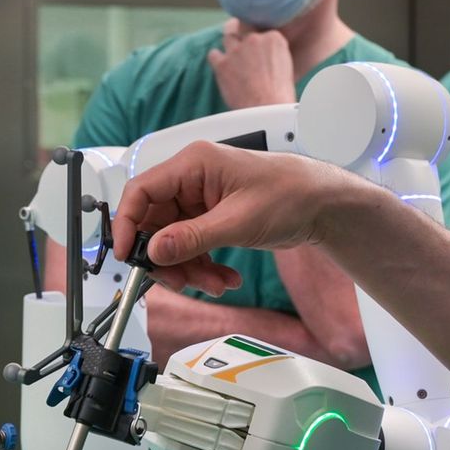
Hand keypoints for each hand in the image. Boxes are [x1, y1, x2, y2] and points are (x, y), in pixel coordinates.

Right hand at [114, 141, 365, 295]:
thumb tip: (154, 251)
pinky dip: (204, 267)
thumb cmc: (290, 195)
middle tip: (181, 282)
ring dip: (189, 269)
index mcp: (193, 165)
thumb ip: (192, 237)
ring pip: (173, 241)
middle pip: (154, 223)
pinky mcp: (211, 218)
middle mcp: (191, 180)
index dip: (127, 224)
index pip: (141, 191)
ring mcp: (200, 201)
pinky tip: (225, 278)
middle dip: (167, 258)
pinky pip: (192, 246)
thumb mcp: (239, 221)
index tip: (127, 256)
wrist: (323, 205)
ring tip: (216, 285)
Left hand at [207, 18, 295, 108]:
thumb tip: (265, 61)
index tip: (262, 56)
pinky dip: (217, 60)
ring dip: (231, 47)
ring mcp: (237, 49)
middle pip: (246, 32)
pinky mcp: (222, 63)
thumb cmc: (280, 96)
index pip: (265, 31)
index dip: (261, 44)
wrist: (267, 110)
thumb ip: (275, 57)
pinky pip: (213, 54)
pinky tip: (222, 69)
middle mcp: (255, 39)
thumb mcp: (287, 68)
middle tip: (248, 57)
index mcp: (275, 38)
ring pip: (229, 37)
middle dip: (247, 43)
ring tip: (234, 60)